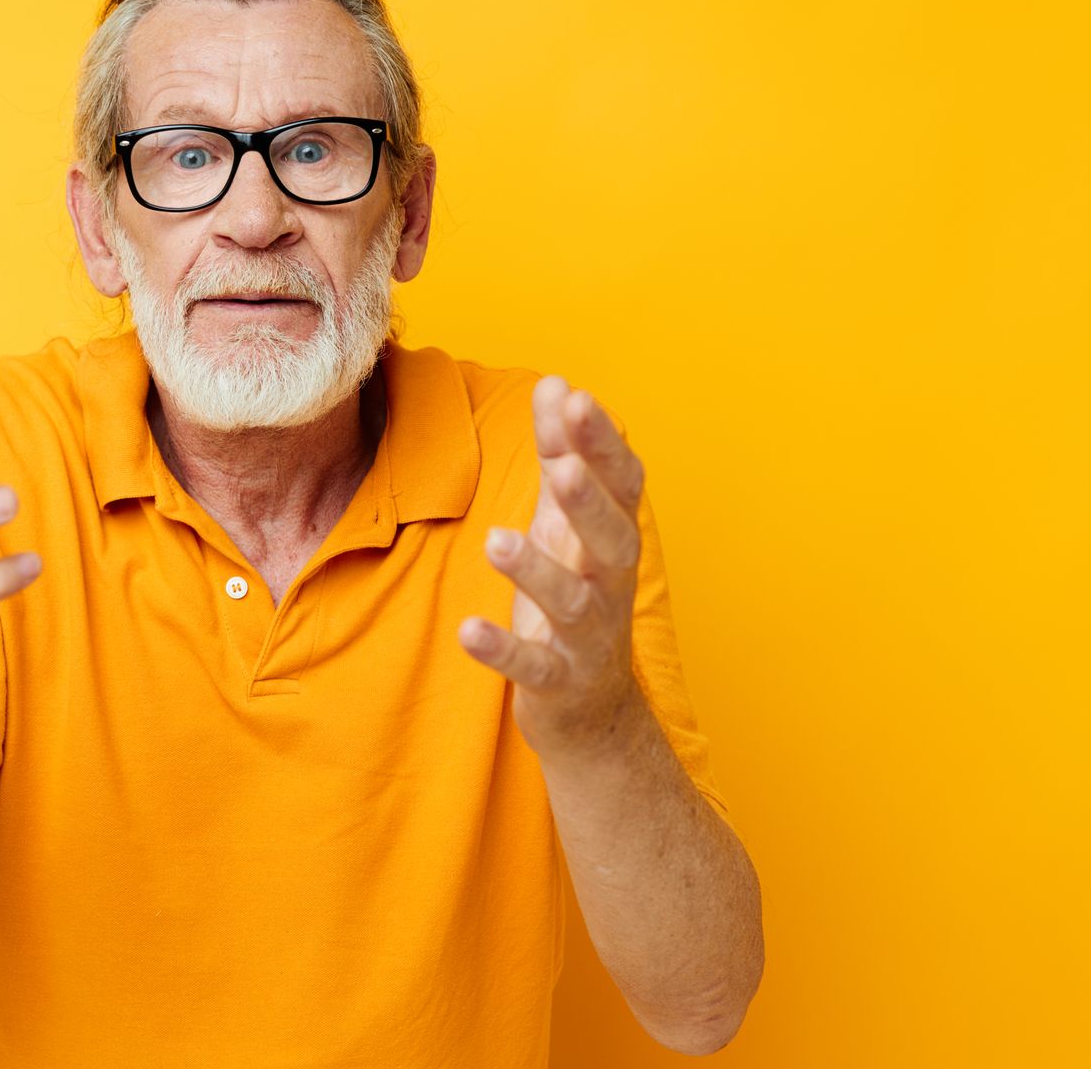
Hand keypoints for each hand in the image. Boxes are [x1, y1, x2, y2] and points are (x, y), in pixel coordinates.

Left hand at [459, 374, 643, 753]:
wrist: (592, 707)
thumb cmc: (577, 593)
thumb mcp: (566, 521)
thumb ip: (561, 452)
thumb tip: (557, 383)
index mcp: (611, 538)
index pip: (621, 484)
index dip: (602, 444)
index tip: (575, 400)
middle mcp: (609, 584)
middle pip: (614, 539)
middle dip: (590, 502)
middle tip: (561, 466)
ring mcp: (587, 636)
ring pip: (573, 603)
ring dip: (537, 572)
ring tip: (496, 540)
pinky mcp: (559, 680)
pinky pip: (535, 667)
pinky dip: (504, 650)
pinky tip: (469, 630)